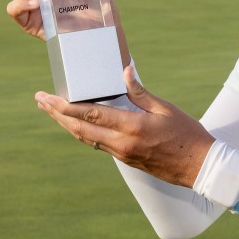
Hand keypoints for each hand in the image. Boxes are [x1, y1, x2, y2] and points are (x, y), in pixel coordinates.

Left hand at [34, 66, 213, 187]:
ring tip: (52, 112)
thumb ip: (142, 93)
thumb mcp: (166, 109)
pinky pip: (98, 145)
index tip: (49, 97)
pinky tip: (78, 125)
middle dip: (57, 115)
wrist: (198, 166)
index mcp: (132, 127)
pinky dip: (83, 133)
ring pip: (86, 139)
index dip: (65, 106)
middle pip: (80, 129)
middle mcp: (122, 143)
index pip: (91, 114)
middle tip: (40, 101)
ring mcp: (122, 154)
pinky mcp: (126, 160)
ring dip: (66, 125)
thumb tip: (125, 72)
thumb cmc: (187, 134)